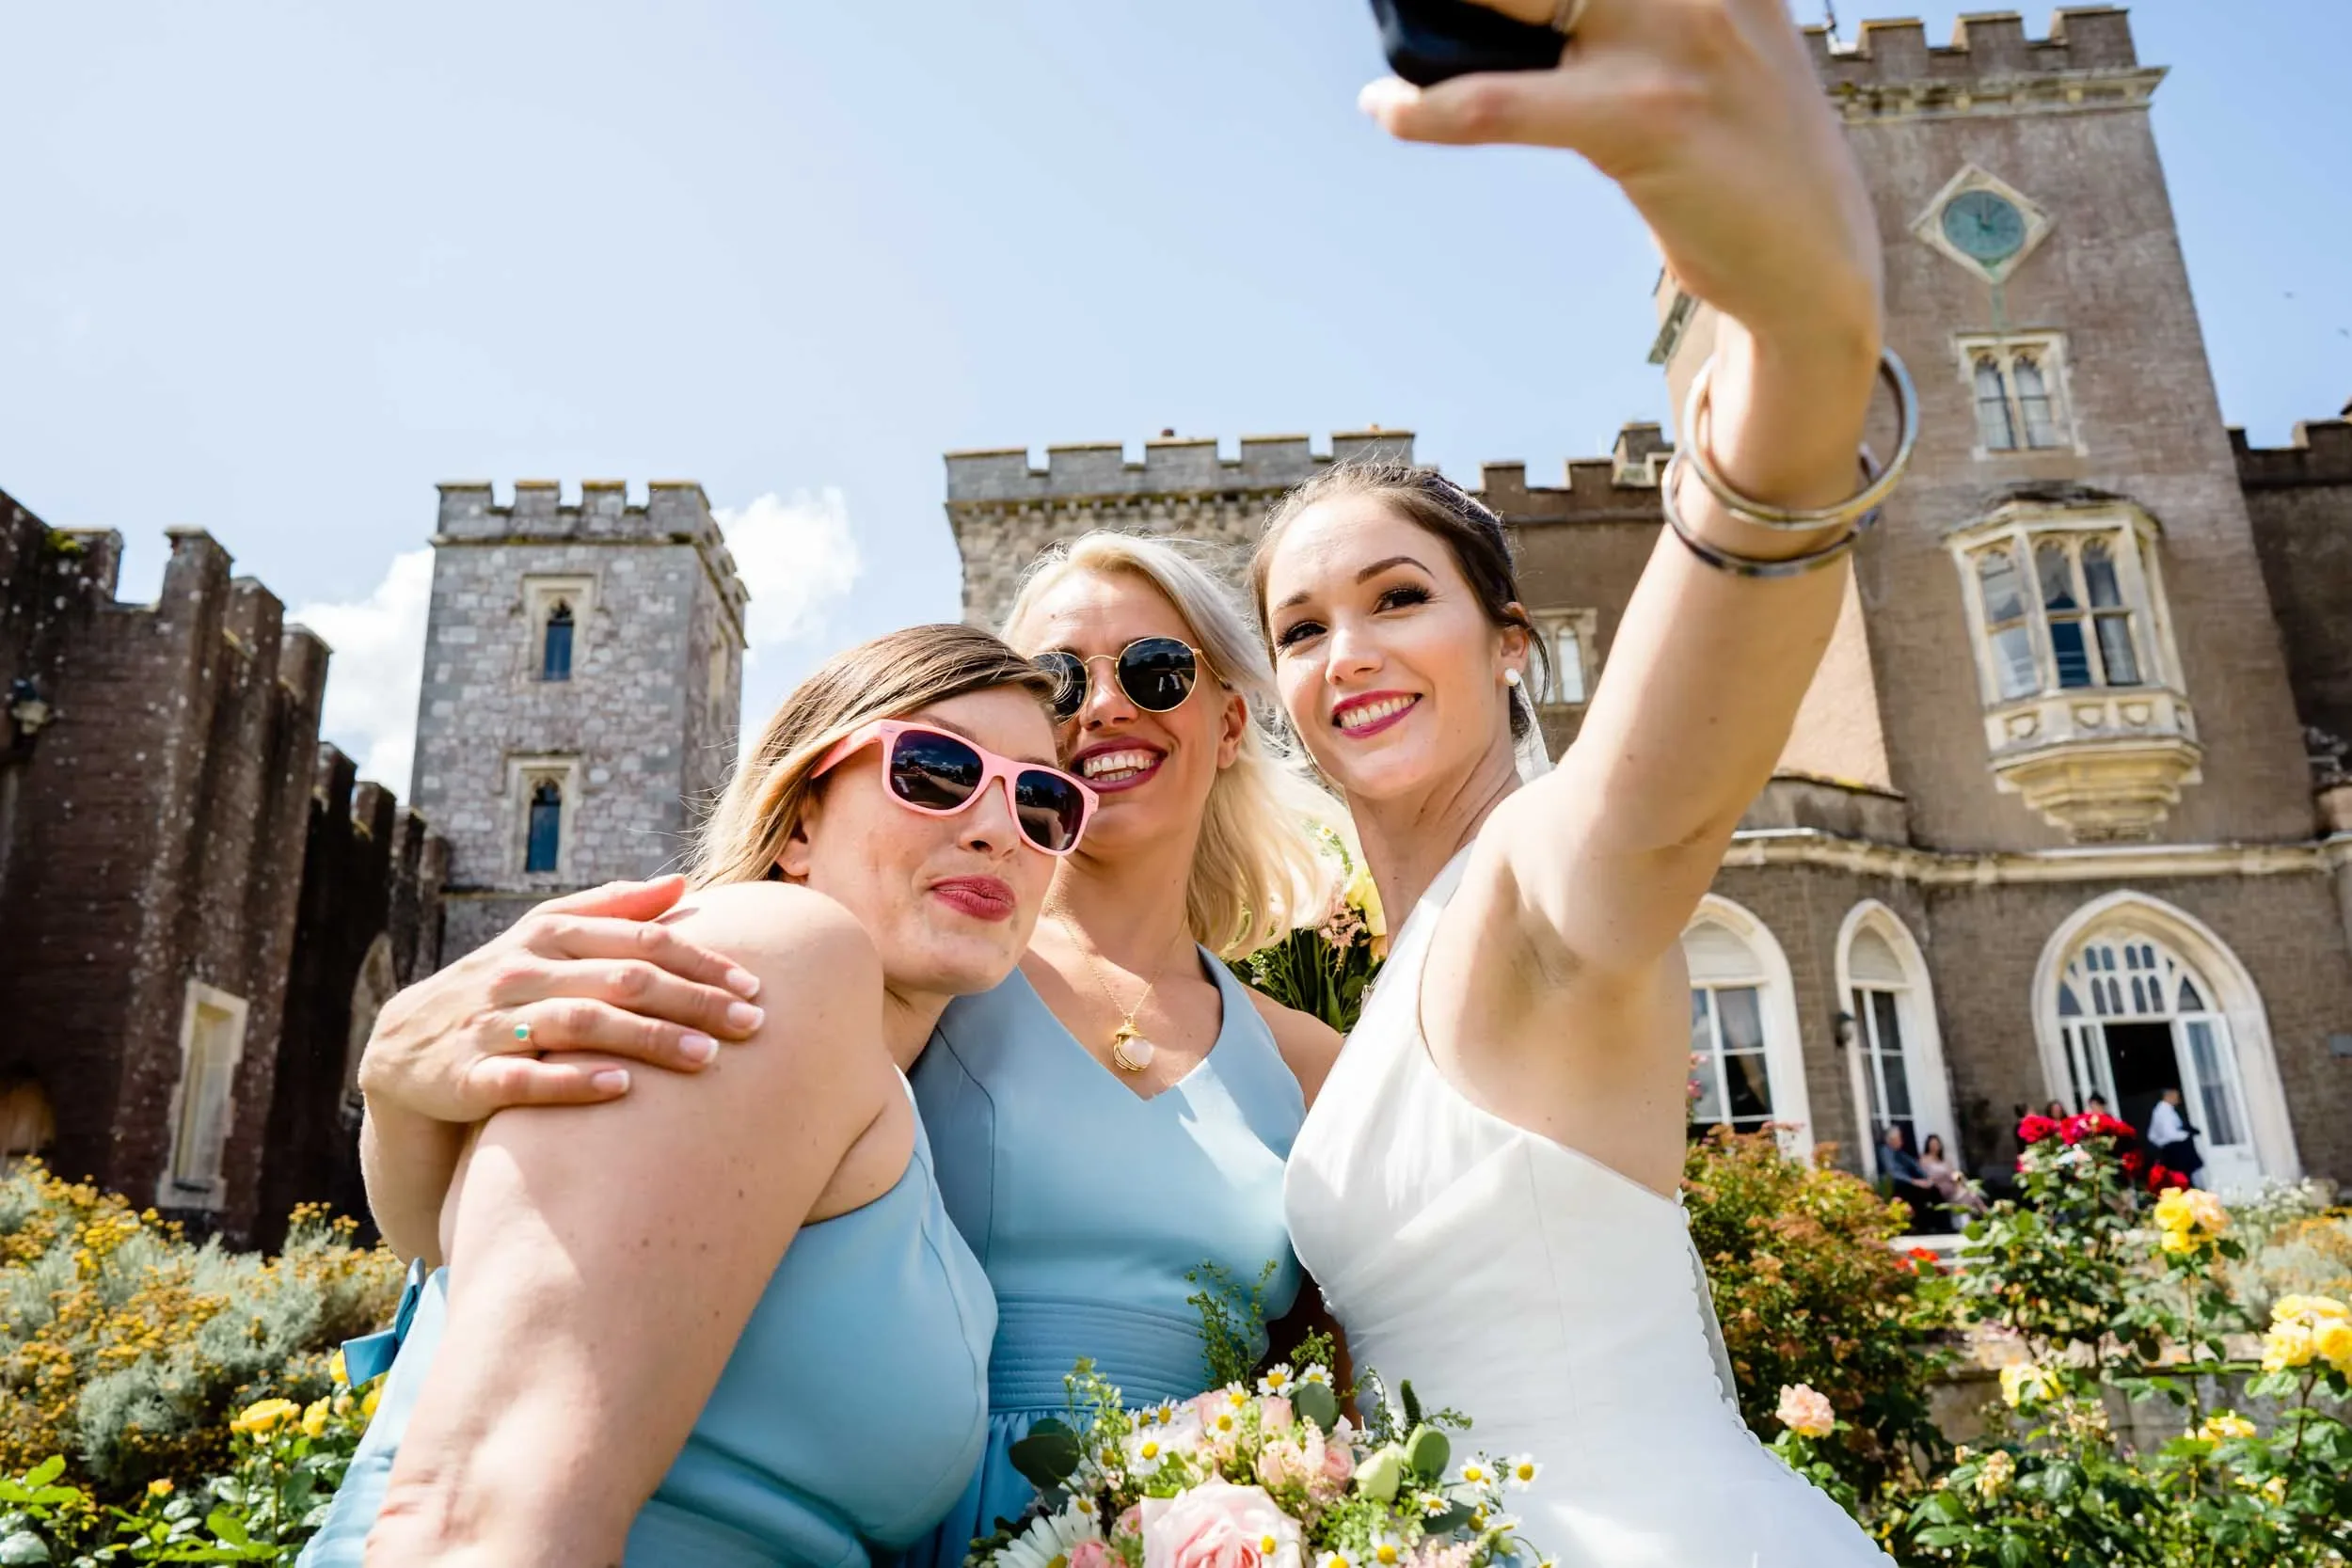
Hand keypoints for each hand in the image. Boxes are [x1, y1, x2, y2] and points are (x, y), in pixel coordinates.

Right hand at [358, 876, 765, 1122]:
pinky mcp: (469, 1076)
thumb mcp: (547, 936)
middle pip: (621, 980)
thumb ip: (613, 907)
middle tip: (751, 1024)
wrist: (405, 1046)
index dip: (699, 961)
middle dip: (692, 1001)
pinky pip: (525, 1078)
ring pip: (580, 1024)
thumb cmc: (503, 985)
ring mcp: (492, 1023)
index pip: (638, 939)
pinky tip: (623, 1087)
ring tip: (706, 1058)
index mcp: (549, 934)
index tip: (753, 984)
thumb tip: (682, 881)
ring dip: (648, 1040)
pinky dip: (574, 1081)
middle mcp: (522, 971)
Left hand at [1359, 0, 1880, 357]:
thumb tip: (1535, 10)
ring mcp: (1675, 40)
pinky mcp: (1644, 118)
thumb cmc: (1743, 157)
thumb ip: (1642, 8)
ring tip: (1394, 23)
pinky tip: (1387, 108)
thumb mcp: (1716, 46)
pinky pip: (1500, 102)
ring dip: (1432, 14)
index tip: (1484, 1)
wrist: (1815, 264)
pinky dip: (1427, 109)